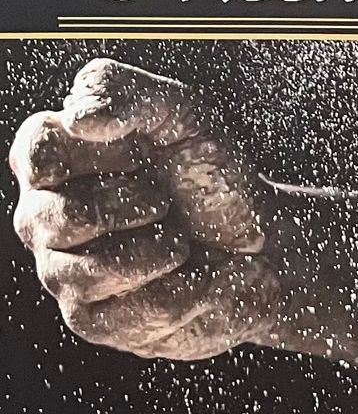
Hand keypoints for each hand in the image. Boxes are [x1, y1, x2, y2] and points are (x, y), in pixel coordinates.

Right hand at [9, 58, 296, 359]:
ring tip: (186, 242)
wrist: (266, 244)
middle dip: (138, 208)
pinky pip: (136, 313)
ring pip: (93, 272)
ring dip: (164, 253)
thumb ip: (123, 91)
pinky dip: (189, 291)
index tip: (142, 154)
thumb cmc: (212, 175)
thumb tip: (78, 118)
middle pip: (62, 219)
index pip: (35, 152)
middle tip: (169, 203)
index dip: (98, 157)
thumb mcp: (181, 113)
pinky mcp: (99, 322)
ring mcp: (65, 274)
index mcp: (53, 162)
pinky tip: (205, 276)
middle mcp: (44, 219)